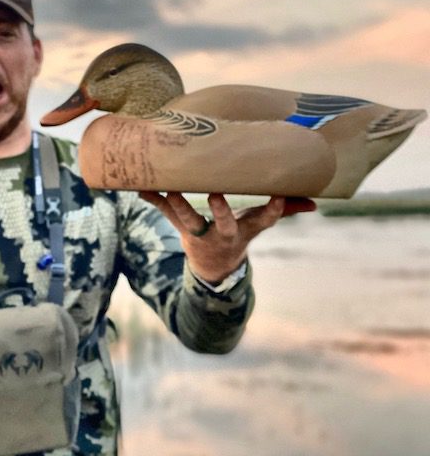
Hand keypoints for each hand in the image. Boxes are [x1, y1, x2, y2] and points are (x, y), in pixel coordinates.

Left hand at [141, 192, 315, 283]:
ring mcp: (199, 233)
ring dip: (178, 204)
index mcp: (245, 231)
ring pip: (188, 219)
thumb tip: (316, 202)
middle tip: (216, 195)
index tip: (278, 197)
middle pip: (222, 223)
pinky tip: (139, 189)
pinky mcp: (180, 228)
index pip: (263, 221)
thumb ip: (284, 211)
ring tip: (170, 189)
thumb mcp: (259, 226)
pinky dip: (153, 200)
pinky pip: (164, 213)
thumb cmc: (238, 235)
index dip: (272, 211)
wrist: (213, 266)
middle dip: (220, 210)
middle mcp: (222, 233)